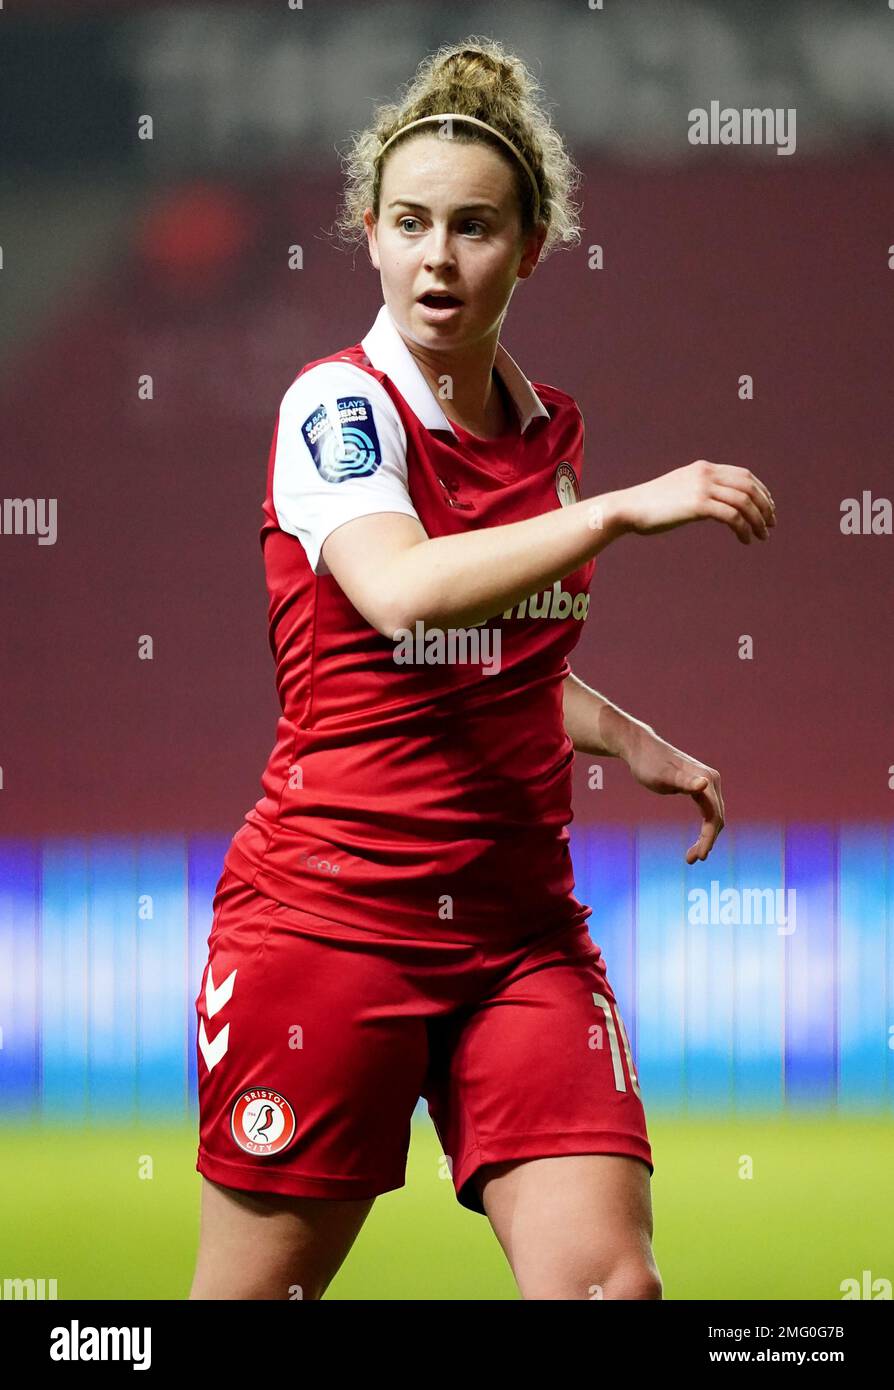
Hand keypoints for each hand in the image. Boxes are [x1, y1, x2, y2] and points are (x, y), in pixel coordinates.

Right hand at [619, 460, 775, 544]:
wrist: (629, 508)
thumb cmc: (650, 505)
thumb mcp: (678, 490)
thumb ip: (697, 491)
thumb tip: (712, 504)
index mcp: (703, 468)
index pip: (743, 474)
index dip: (761, 490)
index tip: (768, 507)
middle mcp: (706, 474)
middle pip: (749, 487)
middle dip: (765, 506)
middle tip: (770, 524)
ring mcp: (702, 488)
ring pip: (744, 502)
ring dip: (758, 520)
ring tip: (762, 536)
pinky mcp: (698, 505)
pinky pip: (732, 516)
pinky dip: (743, 529)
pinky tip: (744, 540)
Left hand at [620, 723, 724, 862]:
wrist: (640, 748)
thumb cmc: (648, 763)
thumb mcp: (662, 776)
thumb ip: (683, 781)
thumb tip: (704, 784)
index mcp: (706, 779)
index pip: (714, 815)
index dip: (708, 838)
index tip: (700, 857)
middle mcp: (711, 781)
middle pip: (717, 817)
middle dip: (707, 840)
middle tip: (692, 860)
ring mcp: (707, 783)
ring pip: (714, 816)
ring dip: (707, 837)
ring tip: (692, 856)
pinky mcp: (699, 786)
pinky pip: (707, 811)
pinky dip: (704, 828)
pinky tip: (697, 841)